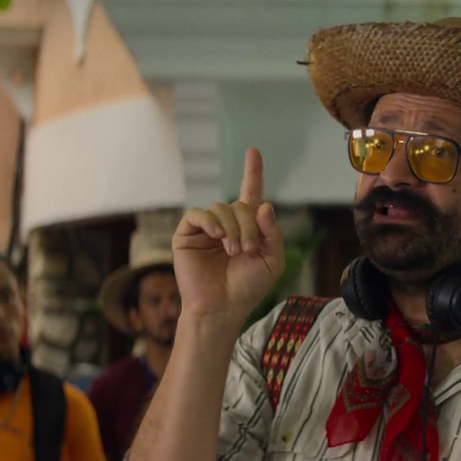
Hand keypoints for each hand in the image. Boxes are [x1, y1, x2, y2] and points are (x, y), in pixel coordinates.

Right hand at [173, 148, 284, 321]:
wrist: (223, 308)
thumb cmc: (248, 287)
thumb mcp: (272, 260)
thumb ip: (273, 233)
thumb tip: (265, 206)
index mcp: (247, 227)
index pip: (250, 193)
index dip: (252, 172)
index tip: (253, 152)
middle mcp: (226, 224)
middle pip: (239, 205)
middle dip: (248, 225)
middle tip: (247, 250)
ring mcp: (206, 228)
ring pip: (221, 209)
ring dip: (232, 229)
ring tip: (233, 251)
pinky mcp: (187, 235)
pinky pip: (198, 214)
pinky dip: (210, 222)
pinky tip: (217, 236)